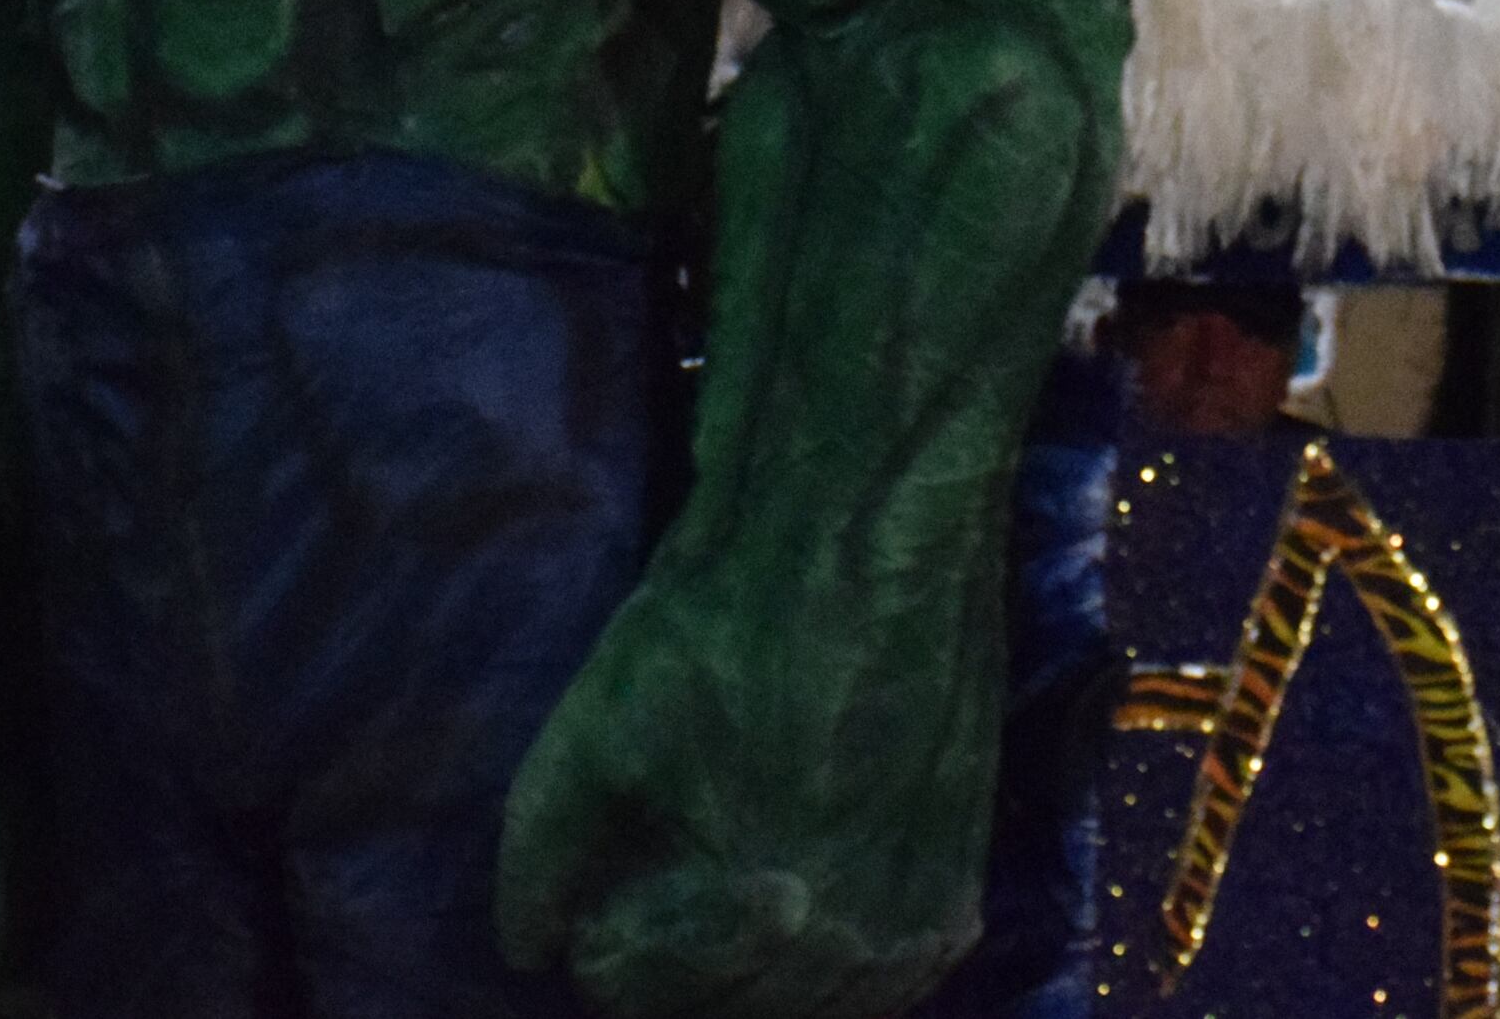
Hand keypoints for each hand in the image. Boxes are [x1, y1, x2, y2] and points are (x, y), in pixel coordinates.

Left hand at [499, 575, 982, 1018]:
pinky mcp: (966, 876)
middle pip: (719, 1008)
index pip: (627, 988)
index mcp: (751, 918)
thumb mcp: (590, 737)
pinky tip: (809, 903)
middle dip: (670, 959)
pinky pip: (890, 977)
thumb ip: (538, 870)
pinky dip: (839, 966)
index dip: (597, 927)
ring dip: (753, 973)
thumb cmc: (725, 629)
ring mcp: (922, 914)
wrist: (872, 528)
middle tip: (658, 873)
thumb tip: (533, 950)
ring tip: (727, 886)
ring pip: (807, 1003)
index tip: (607, 864)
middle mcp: (850, 941)